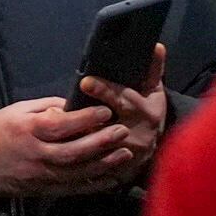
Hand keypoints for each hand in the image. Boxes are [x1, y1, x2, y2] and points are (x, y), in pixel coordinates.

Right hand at [0, 97, 131, 198]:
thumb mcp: (18, 110)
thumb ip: (47, 107)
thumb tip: (74, 105)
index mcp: (29, 130)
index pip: (61, 125)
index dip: (85, 118)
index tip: (106, 111)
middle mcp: (37, 154)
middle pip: (73, 151)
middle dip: (101, 141)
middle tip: (123, 131)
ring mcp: (41, 175)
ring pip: (76, 172)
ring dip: (103, 164)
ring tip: (125, 154)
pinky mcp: (43, 189)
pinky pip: (72, 189)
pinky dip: (93, 185)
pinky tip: (111, 178)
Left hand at [72, 46, 169, 191]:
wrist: (158, 149)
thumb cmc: (150, 112)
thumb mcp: (155, 91)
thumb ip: (154, 69)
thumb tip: (155, 45)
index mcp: (147, 111)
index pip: (125, 98)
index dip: (105, 91)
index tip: (85, 82)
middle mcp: (137, 134)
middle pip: (109, 124)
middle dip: (87, 117)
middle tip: (64, 109)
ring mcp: (126, 155)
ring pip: (99, 148)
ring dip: (79, 140)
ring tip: (57, 132)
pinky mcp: (116, 170)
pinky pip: (95, 166)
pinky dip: (79, 160)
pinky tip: (61, 150)